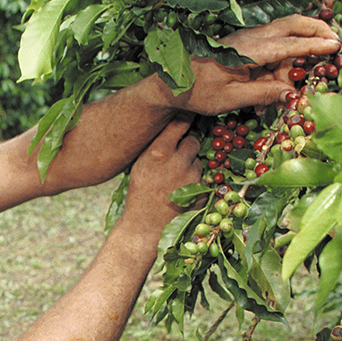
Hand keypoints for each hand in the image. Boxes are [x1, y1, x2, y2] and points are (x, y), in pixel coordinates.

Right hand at [119, 117, 201, 235]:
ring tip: (174, 181)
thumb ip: (156, 144)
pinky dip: (195, 183)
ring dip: (191, 166)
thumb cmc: (139, 193)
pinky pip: (202, 179)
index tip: (187, 114)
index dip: (184, 117)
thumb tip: (172, 123)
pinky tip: (180, 192)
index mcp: (160, 152)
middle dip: (187, 146)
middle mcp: (179, 162)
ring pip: (198, 162)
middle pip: (193, 141)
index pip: (180, 122)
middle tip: (177, 156)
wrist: (145, 226)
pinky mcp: (202, 192)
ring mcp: (193, 178)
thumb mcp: (140, 164)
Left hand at [176, 15, 341, 114]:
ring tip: (304, 73)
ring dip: (298, 51)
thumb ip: (262, 94)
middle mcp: (250, 40)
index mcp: (247, 50)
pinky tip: (280, 82)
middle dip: (316, 30)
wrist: (171, 84)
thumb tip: (291, 93)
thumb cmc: (197, 92)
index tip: (335, 46)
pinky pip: (272, 49)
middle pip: (292, 25)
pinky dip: (284, 59)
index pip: (288, 44)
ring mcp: (248, 42)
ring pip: (284, 36)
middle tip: (335, 40)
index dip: (314, 46)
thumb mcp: (229, 99)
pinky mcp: (245, 48)